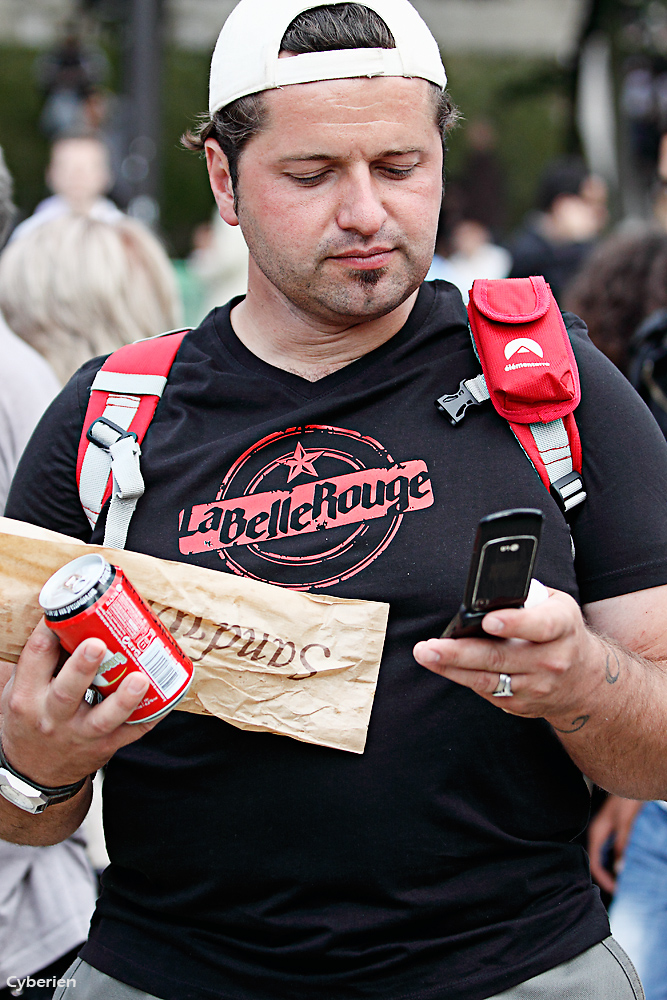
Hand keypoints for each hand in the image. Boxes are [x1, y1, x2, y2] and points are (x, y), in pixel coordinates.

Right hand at [0, 618, 158, 787]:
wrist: (32, 772)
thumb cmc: (30, 718)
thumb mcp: (21, 690)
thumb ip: (44, 660)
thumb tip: (74, 616)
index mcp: (26, 696)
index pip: (35, 658)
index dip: (50, 632)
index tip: (66, 612)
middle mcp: (52, 717)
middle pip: (67, 691)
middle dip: (83, 667)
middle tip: (98, 644)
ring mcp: (80, 735)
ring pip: (103, 718)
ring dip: (124, 699)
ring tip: (139, 679)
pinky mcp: (104, 747)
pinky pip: (131, 732)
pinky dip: (151, 715)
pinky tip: (167, 697)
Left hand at [413, 589, 600, 723]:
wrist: (585, 681)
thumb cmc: (561, 631)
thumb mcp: (556, 606)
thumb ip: (527, 598)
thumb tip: (485, 594)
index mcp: (563, 626)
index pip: (540, 625)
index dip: (514, 623)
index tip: (488, 621)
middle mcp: (552, 660)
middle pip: (501, 657)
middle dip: (460, 652)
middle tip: (429, 646)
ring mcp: (537, 687)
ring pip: (488, 679)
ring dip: (451, 668)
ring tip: (426, 654)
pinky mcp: (522, 704)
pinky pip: (487, 691)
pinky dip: (462, 677)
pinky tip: (442, 666)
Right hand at [587, 794, 643, 894]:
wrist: (628, 780)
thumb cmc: (625, 800)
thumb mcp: (624, 824)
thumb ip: (621, 846)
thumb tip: (618, 868)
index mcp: (596, 833)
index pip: (594, 863)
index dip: (603, 878)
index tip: (616, 890)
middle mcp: (597, 833)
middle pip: (596, 861)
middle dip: (606, 876)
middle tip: (619, 889)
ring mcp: (603, 830)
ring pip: (602, 855)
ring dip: (609, 868)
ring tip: (620, 880)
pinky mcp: (610, 828)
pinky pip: (607, 849)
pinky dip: (613, 859)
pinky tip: (621, 862)